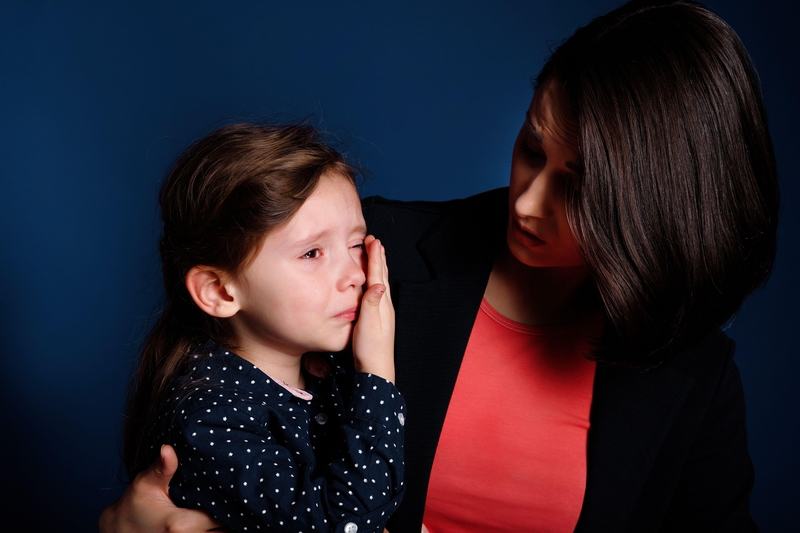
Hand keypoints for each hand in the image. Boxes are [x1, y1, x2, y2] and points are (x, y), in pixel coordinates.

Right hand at [99, 445, 224, 532]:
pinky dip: (217, 529)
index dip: (230, 500)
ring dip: (225, 523)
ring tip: (229, 504)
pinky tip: (219, 517)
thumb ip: (162, 468)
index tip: (233, 486)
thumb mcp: (146, 483)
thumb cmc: (135, 505)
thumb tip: (167, 449)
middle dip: (230, 512)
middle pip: (226, 529)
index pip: (221, 514)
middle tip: (234, 493)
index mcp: (182, 525)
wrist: (121, 528)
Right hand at [352, 235, 394, 382]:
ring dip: (377, 267)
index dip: (375, 257)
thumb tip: (378, 284)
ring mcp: (382, 312)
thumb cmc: (370, 350)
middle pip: (381, 276)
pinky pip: (375, 292)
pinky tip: (372, 283)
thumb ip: (371, 304)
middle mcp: (384, 305)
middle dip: (378, 257)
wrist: (376, 370)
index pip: (377, 275)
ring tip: (375, 255)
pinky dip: (373, 280)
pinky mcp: (377, 318)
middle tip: (374, 241)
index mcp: (382, 304)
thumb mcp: (368, 325)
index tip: (373, 241)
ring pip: (379, 283)